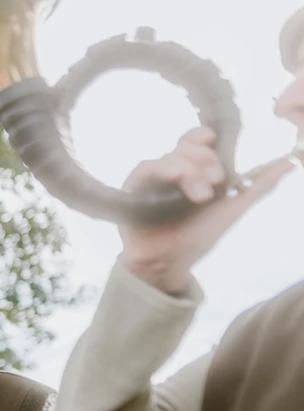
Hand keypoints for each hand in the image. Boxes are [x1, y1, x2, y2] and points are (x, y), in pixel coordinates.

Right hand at [119, 127, 294, 292]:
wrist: (170, 263)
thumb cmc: (197, 236)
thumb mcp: (235, 207)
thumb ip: (259, 184)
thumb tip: (290, 162)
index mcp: (193, 168)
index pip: (197, 140)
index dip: (206, 137)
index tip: (216, 142)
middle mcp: (171, 170)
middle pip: (185, 145)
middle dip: (205, 159)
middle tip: (216, 182)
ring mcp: (152, 179)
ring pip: (169, 157)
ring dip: (188, 170)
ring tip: (200, 196)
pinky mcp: (132, 190)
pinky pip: (145, 169)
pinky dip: (162, 170)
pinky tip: (175, 183)